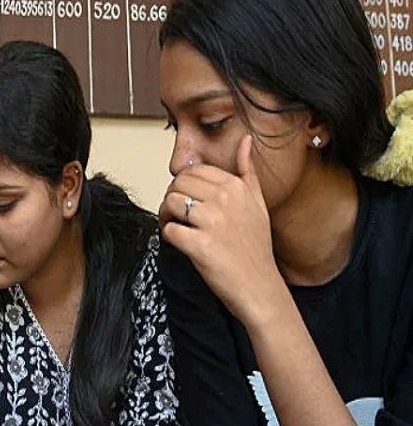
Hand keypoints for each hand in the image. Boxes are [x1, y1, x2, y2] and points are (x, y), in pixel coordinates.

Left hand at [160, 134, 287, 327]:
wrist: (259, 286)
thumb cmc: (255, 247)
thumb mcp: (258, 203)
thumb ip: (248, 171)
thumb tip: (247, 140)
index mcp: (237, 187)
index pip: (194, 171)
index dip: (184, 186)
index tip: (189, 202)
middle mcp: (226, 199)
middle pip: (177, 184)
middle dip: (171, 199)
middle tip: (177, 216)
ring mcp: (213, 222)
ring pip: (170, 203)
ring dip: (166, 217)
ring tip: (178, 229)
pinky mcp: (200, 245)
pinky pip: (169, 230)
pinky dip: (169, 238)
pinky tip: (180, 244)